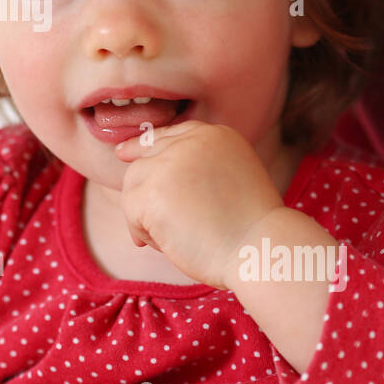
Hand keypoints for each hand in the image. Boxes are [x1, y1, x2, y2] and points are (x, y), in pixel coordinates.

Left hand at [112, 121, 284, 288]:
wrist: (259, 249)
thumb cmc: (250, 228)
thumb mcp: (232, 178)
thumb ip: (198, 167)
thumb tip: (147, 167)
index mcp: (216, 135)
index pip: (169, 135)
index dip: (145, 146)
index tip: (125, 154)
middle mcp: (190, 141)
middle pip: (145, 160)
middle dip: (144, 191)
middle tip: (154, 221)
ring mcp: (168, 164)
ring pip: (133, 186)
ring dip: (146, 216)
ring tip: (176, 238)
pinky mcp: (151, 191)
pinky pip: (130, 211)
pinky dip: (144, 232)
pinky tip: (169, 244)